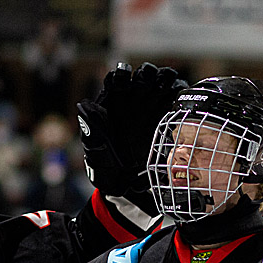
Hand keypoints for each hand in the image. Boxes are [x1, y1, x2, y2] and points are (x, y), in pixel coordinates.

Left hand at [77, 61, 187, 198]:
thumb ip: (90, 129)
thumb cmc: (106, 168)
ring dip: (163, 78)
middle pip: (142, 75)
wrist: (128, 187)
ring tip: (163, 87)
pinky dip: (179, 91)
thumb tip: (83, 104)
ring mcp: (151, 108)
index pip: (117, 79)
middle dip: (145, 75)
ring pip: (160, 80)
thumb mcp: (94, 152)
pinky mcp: (167, 116)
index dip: (121, 76)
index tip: (123, 82)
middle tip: (147, 85)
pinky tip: (176, 97)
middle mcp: (132, 102)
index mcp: (112, 105)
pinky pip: (176, 97)